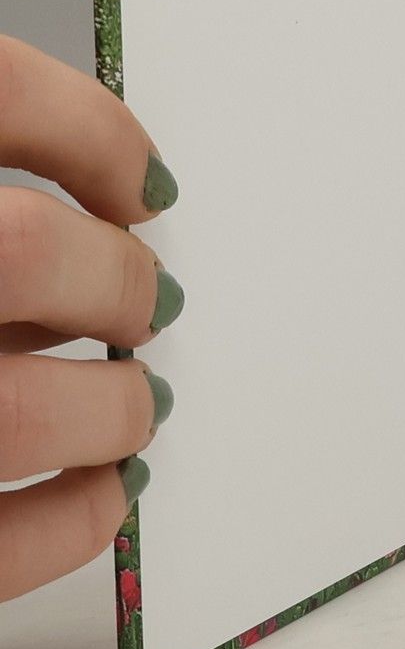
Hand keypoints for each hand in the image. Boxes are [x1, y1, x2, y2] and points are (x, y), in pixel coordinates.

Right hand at [0, 34, 182, 602]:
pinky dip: (70, 519)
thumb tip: (92, 212)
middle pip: (18, 251)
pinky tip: (101, 492)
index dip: (87, 130)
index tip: (139, 184)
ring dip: (109, 407)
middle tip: (144, 304)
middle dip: (112, 281)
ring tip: (129, 405)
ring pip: (16, 405)